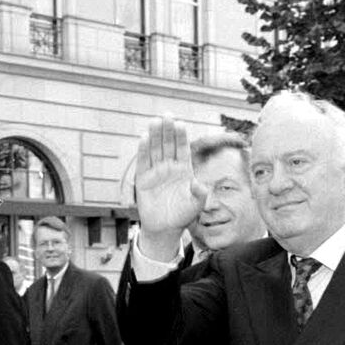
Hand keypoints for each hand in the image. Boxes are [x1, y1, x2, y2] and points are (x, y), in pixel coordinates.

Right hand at [134, 116, 204, 258]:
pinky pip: (143, 162)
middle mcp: (170, 168)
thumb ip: (200, 194)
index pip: (182, 149)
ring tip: (155, 121)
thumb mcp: (196, 205)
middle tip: (167, 115)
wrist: (165, 229)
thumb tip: (199, 183)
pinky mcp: (143, 179)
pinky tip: (145, 138)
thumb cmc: (182, 216)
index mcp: (184, 171)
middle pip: (168, 145)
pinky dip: (144, 150)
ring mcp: (156, 172)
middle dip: (168, 130)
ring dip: (155, 136)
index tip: (181, 124)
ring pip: (156, 150)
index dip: (181, 137)